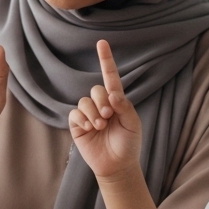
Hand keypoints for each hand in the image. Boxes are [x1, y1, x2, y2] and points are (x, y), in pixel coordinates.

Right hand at [68, 40, 142, 180]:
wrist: (117, 165)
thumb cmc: (128, 143)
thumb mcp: (133, 124)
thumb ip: (125, 107)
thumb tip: (112, 93)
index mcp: (116, 100)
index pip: (110, 76)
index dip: (106, 59)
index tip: (101, 42)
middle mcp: (101, 104)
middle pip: (96, 89)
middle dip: (102, 101)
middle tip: (108, 116)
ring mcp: (88, 114)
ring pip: (84, 101)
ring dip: (93, 113)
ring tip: (100, 126)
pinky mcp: (78, 125)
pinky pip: (75, 113)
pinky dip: (83, 120)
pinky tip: (90, 129)